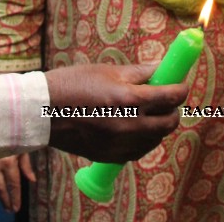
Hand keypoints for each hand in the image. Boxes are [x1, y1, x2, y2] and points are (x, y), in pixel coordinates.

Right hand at [0, 153, 34, 212]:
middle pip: (0, 188)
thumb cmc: (12, 135)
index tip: (16, 207)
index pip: (13, 184)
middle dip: (5, 200)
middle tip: (9, 210)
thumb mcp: (23, 148)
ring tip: (4, 202)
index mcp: (8, 162)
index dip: (15, 197)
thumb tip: (32, 180)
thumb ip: (26, 164)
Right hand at [43, 62, 187, 162]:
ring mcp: (120, 144)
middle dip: (174, 109)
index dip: (181, 88)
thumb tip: (163, 68)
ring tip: (149, 112)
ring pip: (156, 139)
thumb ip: (140, 72)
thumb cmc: (73, 84)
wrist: (43, 112)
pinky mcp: (110, 156)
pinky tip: (136, 128)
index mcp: (129, 99)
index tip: (180, 84)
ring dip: (159, 126)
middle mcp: (129, 125)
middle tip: (167, 99)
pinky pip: (139, 151)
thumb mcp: (108, 71)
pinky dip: (144, 140)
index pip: (171, 96)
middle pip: (169, 122)